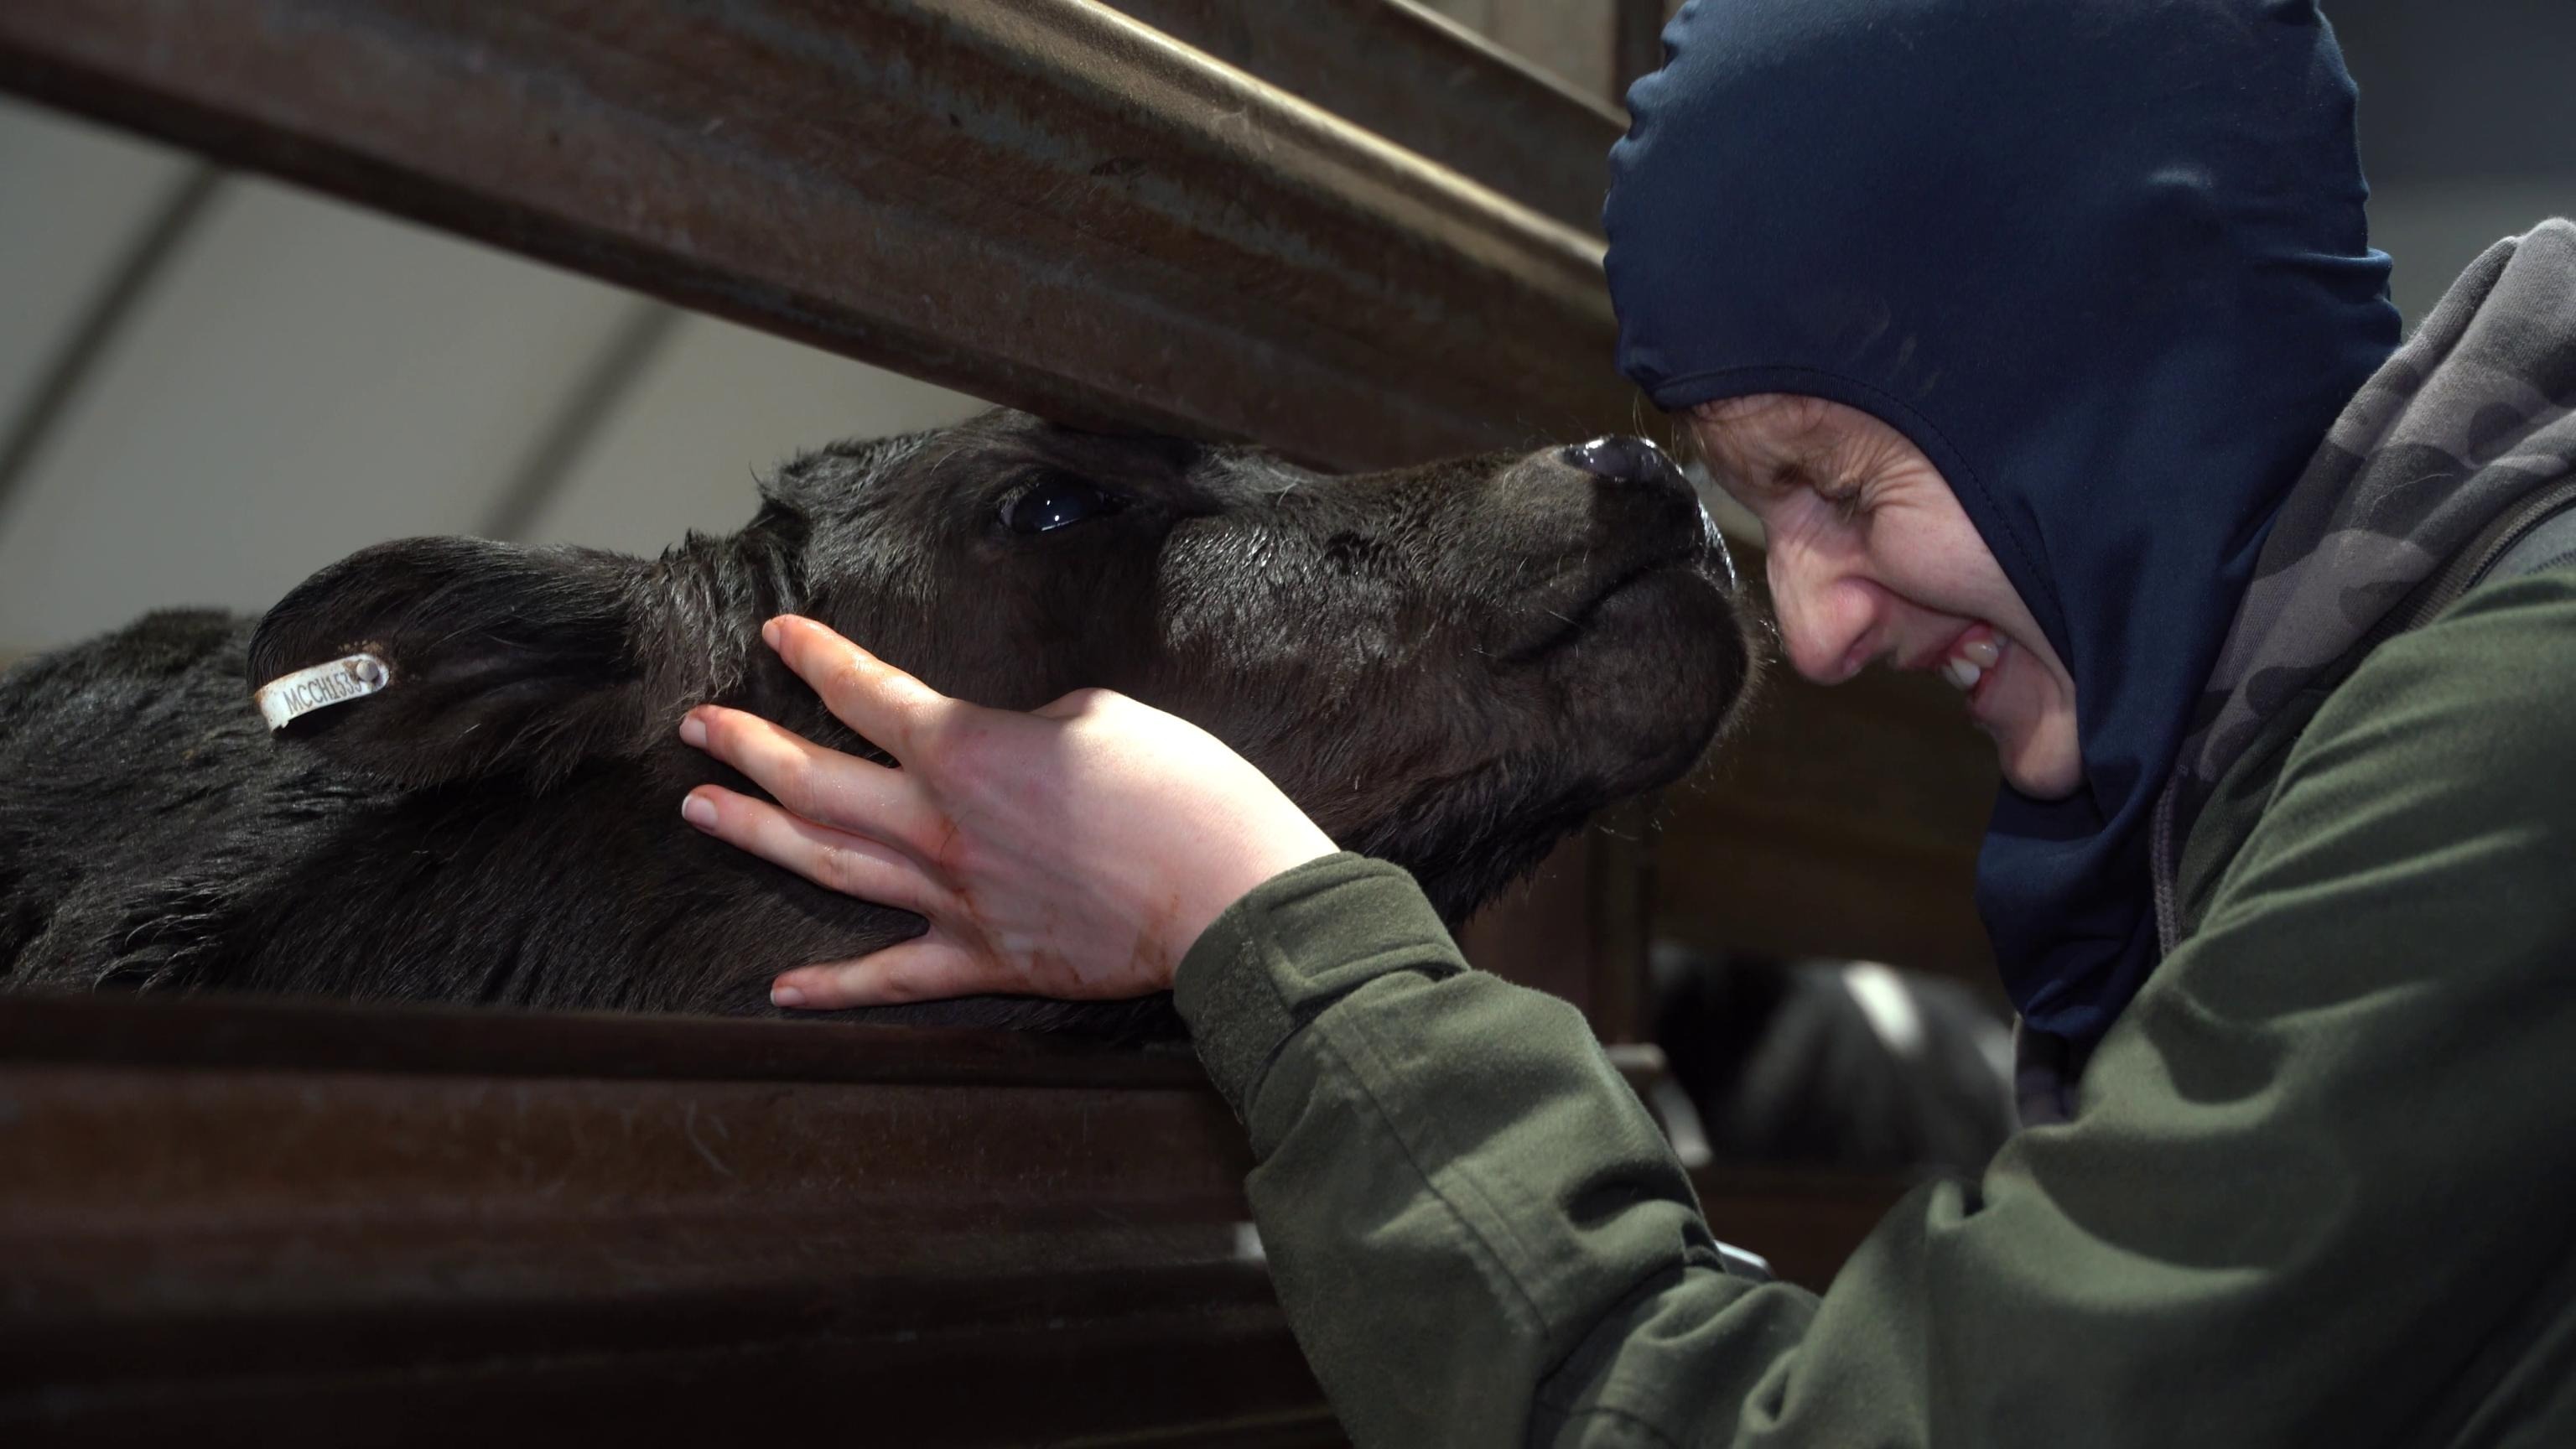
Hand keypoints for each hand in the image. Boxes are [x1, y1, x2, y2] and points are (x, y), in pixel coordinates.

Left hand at [677, 616, 1338, 1008]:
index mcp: (968, 750)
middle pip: (815, 781)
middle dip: (746, 747)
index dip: (816, 658)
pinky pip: (894, 976)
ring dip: (757, 835)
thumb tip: (1005, 744)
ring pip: (830, 865)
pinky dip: (834, 986)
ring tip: (699, 811)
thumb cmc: (1185, 793)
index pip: (868, 693)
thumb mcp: (1106, 715)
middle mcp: (941, 825)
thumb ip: (1029, 725)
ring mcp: (956, 899)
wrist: (1232, 895)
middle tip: (697, 728)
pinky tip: (782, 989)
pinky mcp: (988, 960)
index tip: (776, 635)